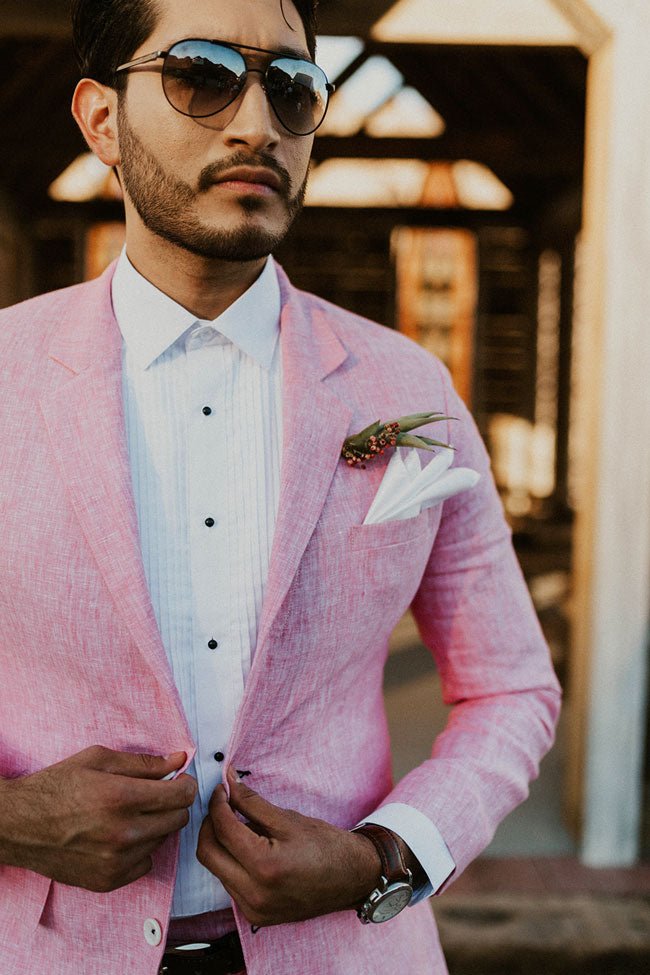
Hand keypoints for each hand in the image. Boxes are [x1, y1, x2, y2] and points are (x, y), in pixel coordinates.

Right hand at [0, 746, 196, 892]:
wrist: (18, 825)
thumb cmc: (57, 786)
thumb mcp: (99, 759)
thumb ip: (144, 762)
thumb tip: (179, 759)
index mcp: (121, 797)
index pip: (181, 795)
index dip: (185, 783)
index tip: (178, 779)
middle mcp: (123, 833)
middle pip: (177, 819)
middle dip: (172, 802)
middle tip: (155, 794)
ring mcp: (116, 862)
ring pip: (162, 840)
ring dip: (154, 824)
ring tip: (129, 813)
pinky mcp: (108, 881)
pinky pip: (145, 863)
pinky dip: (139, 849)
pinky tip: (118, 836)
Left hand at [196, 766, 381, 926]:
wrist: (352, 878)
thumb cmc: (326, 846)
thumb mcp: (288, 818)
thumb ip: (251, 802)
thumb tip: (228, 783)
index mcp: (265, 866)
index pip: (223, 830)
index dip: (218, 804)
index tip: (221, 789)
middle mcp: (254, 893)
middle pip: (207, 854)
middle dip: (209, 825)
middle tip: (221, 805)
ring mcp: (253, 908)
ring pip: (216, 870)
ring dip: (219, 844)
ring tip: (236, 824)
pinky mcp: (255, 915)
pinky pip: (229, 883)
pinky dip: (230, 862)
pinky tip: (246, 847)